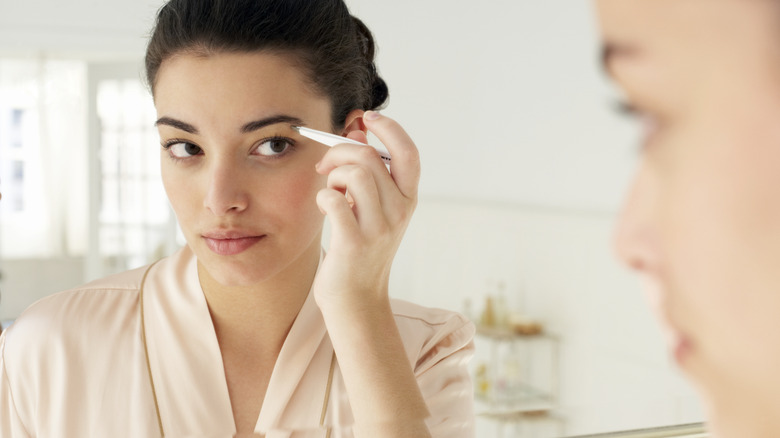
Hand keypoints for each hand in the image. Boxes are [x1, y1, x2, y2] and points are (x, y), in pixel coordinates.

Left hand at [312, 111, 419, 311]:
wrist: (356, 299)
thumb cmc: (359, 248)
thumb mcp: (373, 209)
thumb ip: (368, 172)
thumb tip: (357, 130)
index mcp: (407, 200)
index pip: (409, 153)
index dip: (391, 129)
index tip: (367, 117)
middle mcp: (399, 212)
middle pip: (370, 157)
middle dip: (340, 152)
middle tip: (325, 167)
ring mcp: (378, 228)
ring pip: (354, 173)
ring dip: (333, 175)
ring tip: (330, 191)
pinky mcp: (354, 243)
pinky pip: (333, 199)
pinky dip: (323, 196)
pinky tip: (324, 207)